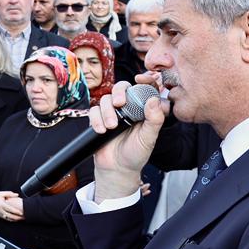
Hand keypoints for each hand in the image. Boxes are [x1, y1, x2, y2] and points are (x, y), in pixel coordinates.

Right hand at [0, 191, 22, 221]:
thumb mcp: (1, 193)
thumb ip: (9, 194)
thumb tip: (17, 195)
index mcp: (0, 204)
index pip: (9, 209)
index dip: (15, 211)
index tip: (21, 212)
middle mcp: (0, 210)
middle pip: (9, 216)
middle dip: (17, 217)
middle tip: (23, 217)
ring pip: (8, 219)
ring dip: (15, 219)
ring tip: (22, 219)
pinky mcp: (0, 216)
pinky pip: (7, 219)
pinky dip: (12, 220)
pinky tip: (17, 219)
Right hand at [88, 78, 166, 200]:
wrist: (117, 169)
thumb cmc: (136, 154)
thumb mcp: (149, 138)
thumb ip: (155, 119)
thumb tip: (155, 99)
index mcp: (143, 109)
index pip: (145, 88)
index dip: (144, 79)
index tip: (140, 79)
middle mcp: (128, 108)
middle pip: (122, 87)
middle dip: (119, 92)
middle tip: (120, 104)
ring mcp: (112, 113)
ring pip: (106, 99)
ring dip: (107, 111)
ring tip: (111, 127)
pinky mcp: (98, 119)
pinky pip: (93, 111)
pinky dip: (96, 120)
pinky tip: (101, 130)